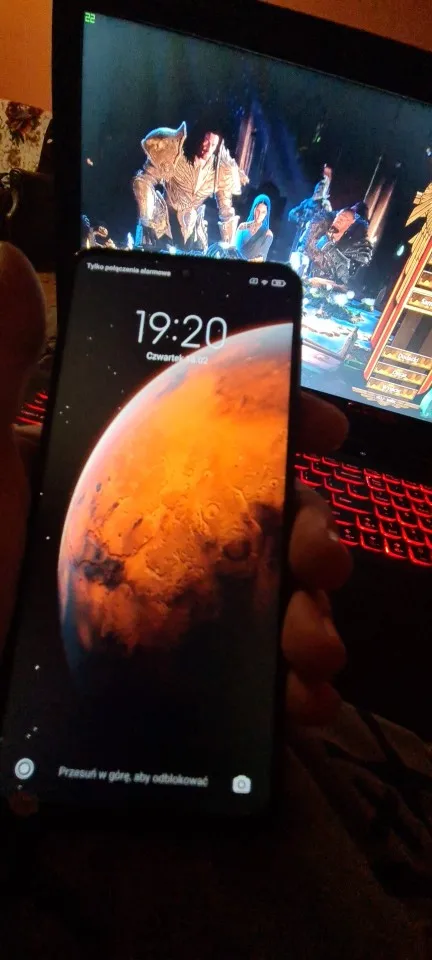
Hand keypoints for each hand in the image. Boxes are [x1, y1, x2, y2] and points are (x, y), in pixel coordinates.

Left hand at [0, 243, 350, 731]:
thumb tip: (10, 262)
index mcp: (116, 477)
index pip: (209, 434)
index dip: (277, 421)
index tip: (324, 430)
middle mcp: (151, 538)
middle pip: (257, 519)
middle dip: (310, 533)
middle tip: (322, 560)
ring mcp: (166, 613)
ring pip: (268, 601)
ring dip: (312, 619)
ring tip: (316, 652)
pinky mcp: (175, 683)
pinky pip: (254, 681)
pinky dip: (293, 689)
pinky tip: (305, 702)